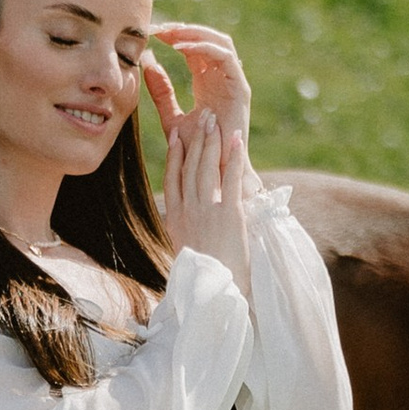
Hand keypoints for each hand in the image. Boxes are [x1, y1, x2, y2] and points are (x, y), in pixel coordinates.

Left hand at [144, 21, 254, 176]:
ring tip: (170, 33)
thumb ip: (161, 93)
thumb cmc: (196, 152)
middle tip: (158, 27)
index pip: (192, 48)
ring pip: (219, 42)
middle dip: (182, 30)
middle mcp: (221, 78)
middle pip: (206, 39)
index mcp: (207, 81)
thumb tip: (146, 65)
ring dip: (194, 33)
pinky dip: (205, 48)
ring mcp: (233, 82)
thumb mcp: (171, 117)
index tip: (150, 33)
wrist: (213, 173)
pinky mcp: (240, 88)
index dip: (173, 37)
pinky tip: (181, 48)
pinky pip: (226, 58)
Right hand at [160, 107, 253, 288]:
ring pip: (206, 167)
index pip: (173, 178)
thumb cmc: (206, 277)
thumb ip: (187, 231)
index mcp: (176, 219)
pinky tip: (236, 140)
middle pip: (189, 166)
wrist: (216, 292)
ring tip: (214, 120)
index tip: (177, 135)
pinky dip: (233, 156)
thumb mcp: (188, 250)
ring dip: (210, 141)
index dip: (175, 154)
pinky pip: (230, 178)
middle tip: (202, 117)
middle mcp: (188, 211)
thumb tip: (188, 223)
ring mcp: (208, 210)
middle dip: (195, 139)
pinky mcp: (230, 214)